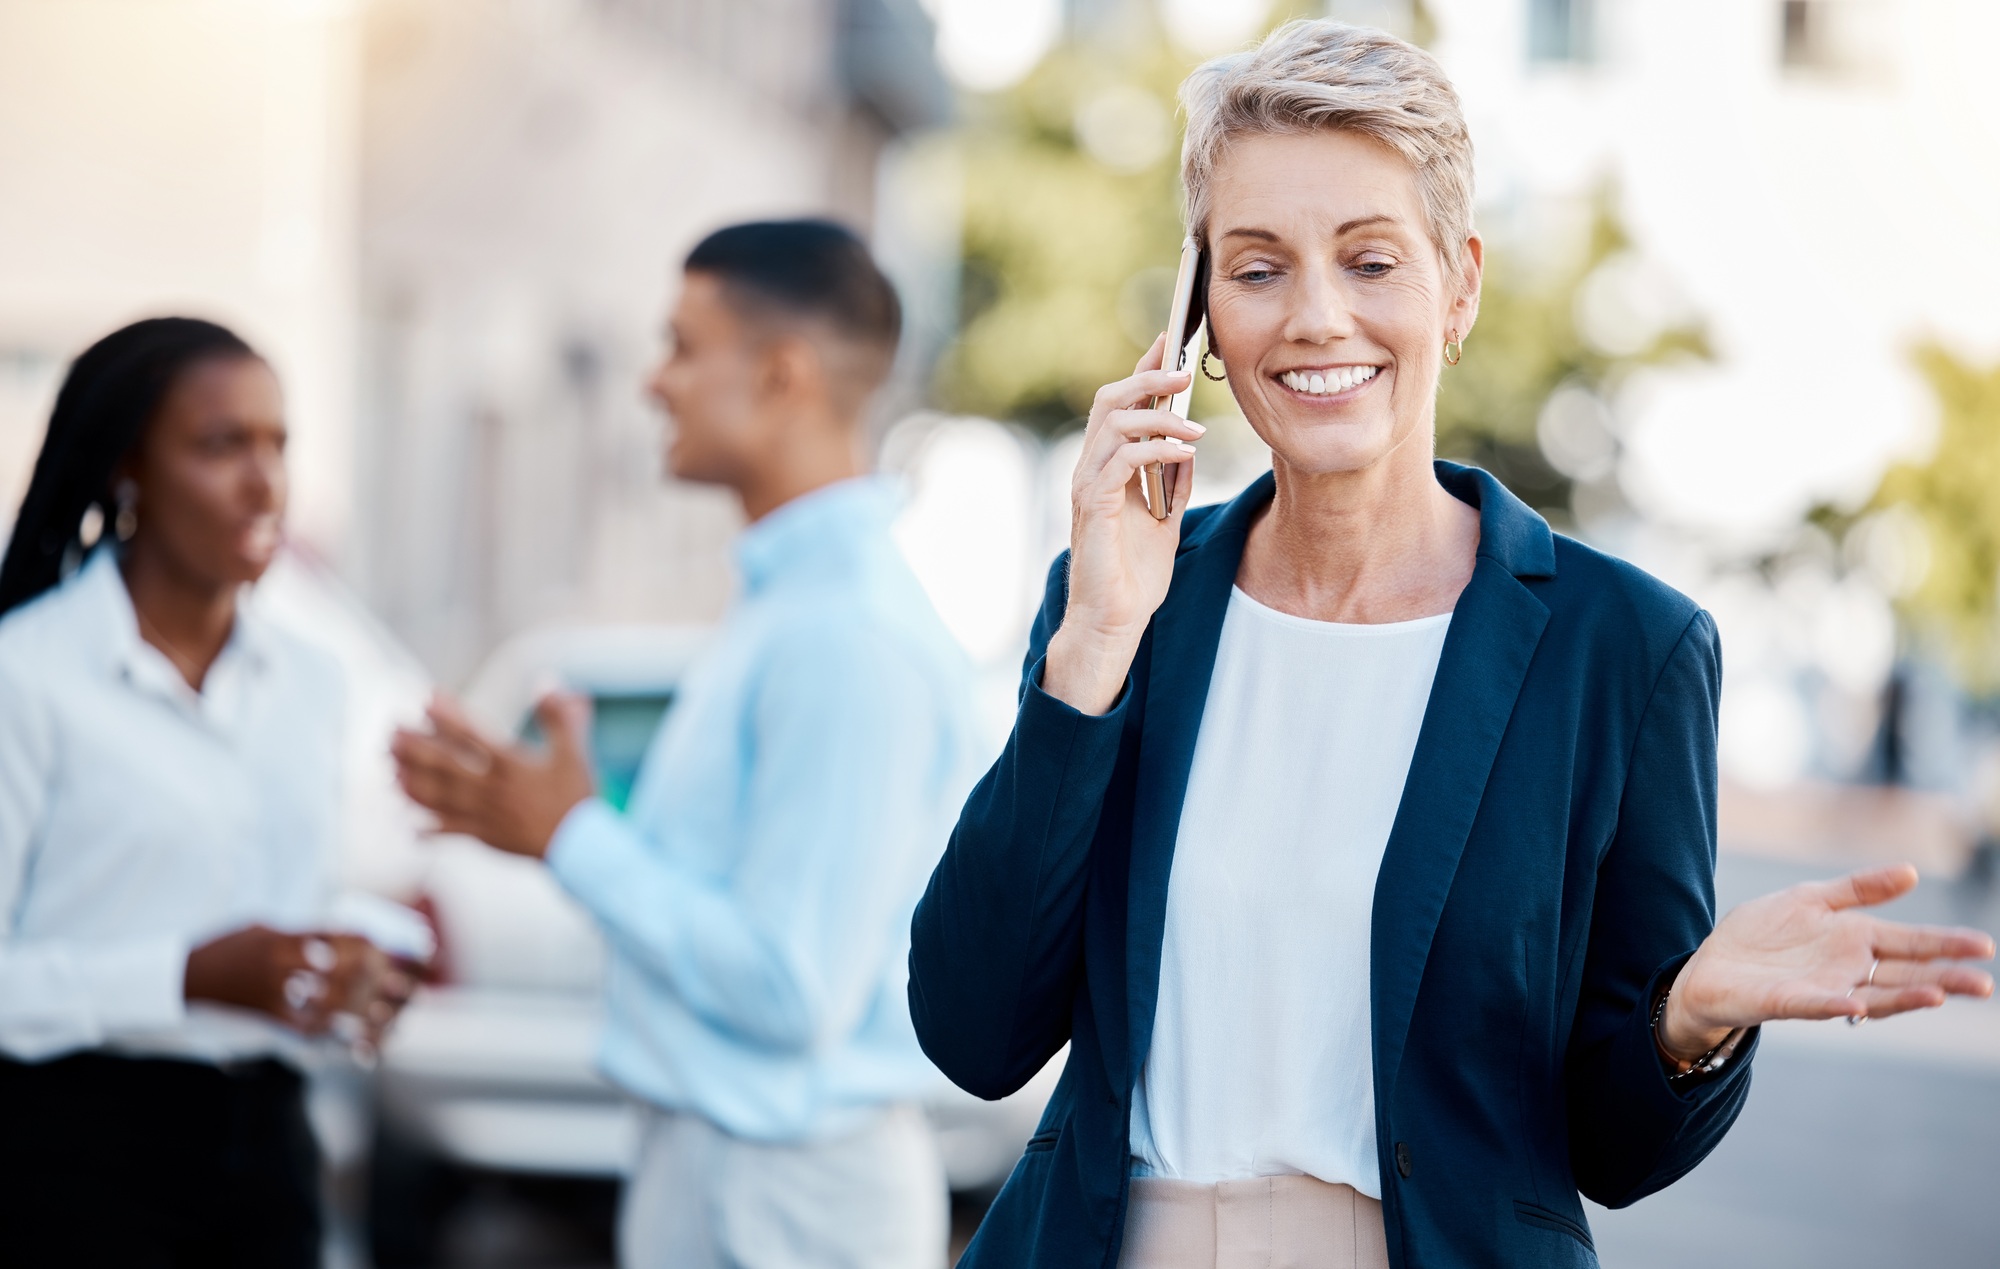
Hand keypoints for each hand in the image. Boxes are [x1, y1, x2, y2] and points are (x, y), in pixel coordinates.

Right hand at [185, 925, 418, 1042]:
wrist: (187, 976)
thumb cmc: (231, 946)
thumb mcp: (266, 926)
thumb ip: (304, 932)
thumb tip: (347, 935)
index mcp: (286, 937)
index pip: (339, 938)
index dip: (370, 945)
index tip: (392, 949)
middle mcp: (283, 964)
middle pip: (342, 970)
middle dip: (377, 978)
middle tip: (403, 984)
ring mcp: (276, 992)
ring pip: (329, 1003)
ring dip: (363, 1011)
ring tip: (390, 1016)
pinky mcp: (269, 1016)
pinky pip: (307, 1029)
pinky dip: (336, 1036)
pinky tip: (358, 1043)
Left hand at [391, 691, 595, 858]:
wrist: (580, 847)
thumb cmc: (576, 797)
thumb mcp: (573, 752)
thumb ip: (559, 716)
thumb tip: (547, 680)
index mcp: (510, 764)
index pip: (472, 734)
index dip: (447, 716)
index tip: (427, 699)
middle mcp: (490, 788)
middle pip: (443, 765)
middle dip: (414, 747)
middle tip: (390, 732)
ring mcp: (483, 815)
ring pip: (438, 798)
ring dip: (410, 782)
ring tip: (390, 770)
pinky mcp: (483, 838)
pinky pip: (448, 834)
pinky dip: (427, 831)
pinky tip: (408, 826)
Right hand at [1042, 332, 1202, 714]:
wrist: (1114, 621)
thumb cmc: (1133, 576)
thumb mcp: (1164, 519)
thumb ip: (1171, 482)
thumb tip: (1189, 445)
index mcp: (1106, 467)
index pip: (1120, 403)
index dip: (1142, 370)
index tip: (1170, 342)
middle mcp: (1090, 469)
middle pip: (1109, 399)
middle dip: (1146, 377)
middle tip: (1183, 370)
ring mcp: (1088, 486)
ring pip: (1112, 423)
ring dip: (1158, 416)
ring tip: (1195, 426)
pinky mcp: (1093, 507)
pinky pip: (1120, 460)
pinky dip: (1153, 449)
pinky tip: (1182, 453)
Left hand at [1661, 863, 1995, 1062]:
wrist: (1711, 965)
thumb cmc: (1764, 934)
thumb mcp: (1812, 899)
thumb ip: (1859, 888)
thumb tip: (1911, 871)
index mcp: (1856, 941)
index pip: (1911, 943)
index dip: (1945, 944)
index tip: (1983, 946)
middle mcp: (1849, 970)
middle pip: (1905, 975)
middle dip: (1943, 978)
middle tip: (1982, 983)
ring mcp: (1823, 990)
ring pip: (1874, 996)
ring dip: (1905, 997)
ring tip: (1937, 994)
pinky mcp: (1789, 1002)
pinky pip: (1817, 1004)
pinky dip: (1836, 1004)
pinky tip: (1856, 1002)